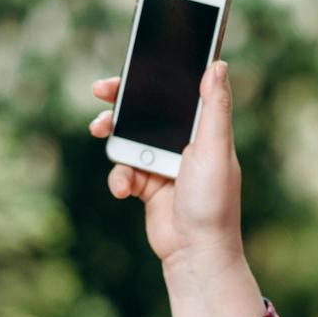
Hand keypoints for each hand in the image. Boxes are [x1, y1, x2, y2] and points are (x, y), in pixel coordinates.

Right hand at [89, 61, 245, 267]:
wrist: (197, 252)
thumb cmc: (213, 201)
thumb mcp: (215, 149)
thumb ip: (214, 108)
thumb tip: (218, 65)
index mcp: (202, 130)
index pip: (176, 93)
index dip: (154, 77)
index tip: (133, 64)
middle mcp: (181, 143)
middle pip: (146, 112)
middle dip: (122, 101)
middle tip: (100, 90)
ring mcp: (162, 164)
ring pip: (128, 138)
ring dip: (113, 135)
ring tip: (99, 131)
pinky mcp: (146, 186)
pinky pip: (123, 171)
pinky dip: (119, 177)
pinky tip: (123, 189)